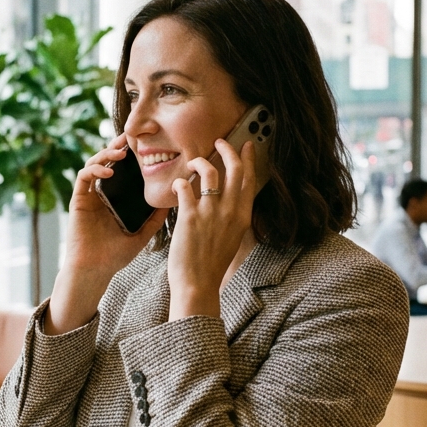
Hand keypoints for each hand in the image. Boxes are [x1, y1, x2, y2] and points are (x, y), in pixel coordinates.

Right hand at [47, 134, 168, 334]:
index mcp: (115, 199)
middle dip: (118, 147)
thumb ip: (155, 218)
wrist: (95, 271)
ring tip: (121, 153)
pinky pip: (84, 177)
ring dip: (106, 154)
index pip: (123, 171)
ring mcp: (89, 196)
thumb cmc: (115, 256)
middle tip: (131, 139)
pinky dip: (95, 170)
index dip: (131, 156)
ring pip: (94, 163)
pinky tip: (109, 172)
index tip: (145, 145)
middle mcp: (101, 194)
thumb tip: (174, 200)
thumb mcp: (142, 234)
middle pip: (107, 162)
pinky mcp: (78, 200)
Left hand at [167, 138, 256, 320]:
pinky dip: (179, 183)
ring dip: (199, 162)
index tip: (247, 145)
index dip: (249, 158)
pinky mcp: (190, 217)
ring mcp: (210, 213)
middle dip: (227, 149)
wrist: (198, 285)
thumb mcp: (231, 239)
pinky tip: (176, 187)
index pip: (250, 180)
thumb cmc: (211, 265)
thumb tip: (227, 200)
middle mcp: (230, 212)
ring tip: (192, 162)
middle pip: (234, 169)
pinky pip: (185, 187)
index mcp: (243, 217)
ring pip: (209, 172)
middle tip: (219, 141)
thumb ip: (231, 218)